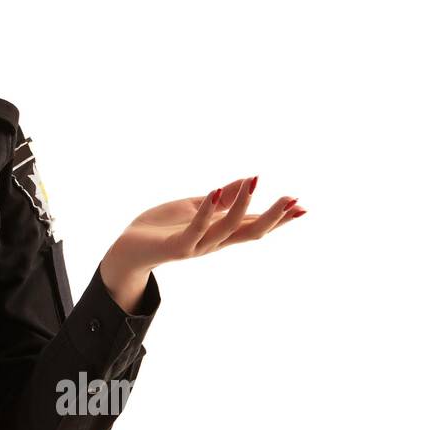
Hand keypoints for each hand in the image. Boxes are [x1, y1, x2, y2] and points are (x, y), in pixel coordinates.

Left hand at [107, 175, 305, 273]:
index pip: (254, 224)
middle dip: (273, 217)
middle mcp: (214, 242)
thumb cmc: (160, 228)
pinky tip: (214, 192)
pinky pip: (196, 229)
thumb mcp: (194, 206)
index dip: (278, 217)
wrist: (128, 248)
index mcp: (219, 232)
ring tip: (253, 183)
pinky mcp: (178, 247)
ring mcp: (197, 246)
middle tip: (293, 200)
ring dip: (241, 205)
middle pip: (251, 232)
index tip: (302, 207)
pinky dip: (206, 211)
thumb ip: (220, 198)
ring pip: (228, 229)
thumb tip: (248, 181)